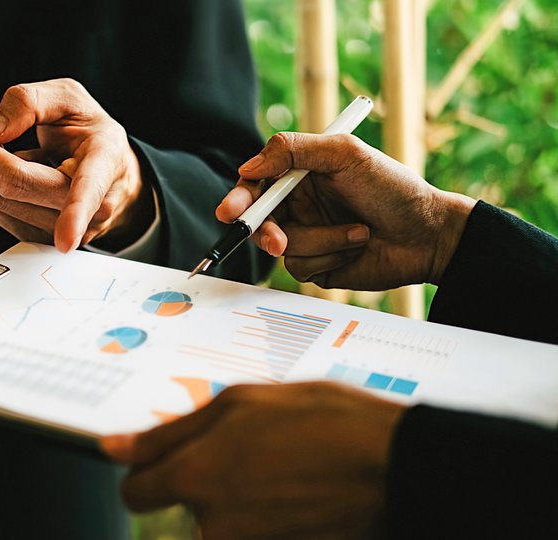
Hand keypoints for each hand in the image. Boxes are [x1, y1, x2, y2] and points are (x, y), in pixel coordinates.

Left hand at [0, 78, 152, 252]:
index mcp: (104, 160)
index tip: (66, 240)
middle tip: (1, 140)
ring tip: (31, 164)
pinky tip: (29, 184)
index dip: (74, 216)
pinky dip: (2, 193)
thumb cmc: (88, 131)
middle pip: (18, 186)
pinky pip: (0, 215)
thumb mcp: (66, 97)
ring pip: (2, 202)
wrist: (111, 167)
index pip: (86, 191)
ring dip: (0, 175)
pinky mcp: (50, 241)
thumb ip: (26, 101)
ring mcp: (75, 230)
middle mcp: (95, 204)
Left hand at [102, 382, 404, 539]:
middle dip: (202, 485)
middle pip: (183, 508)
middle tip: (247, 456)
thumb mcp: (239, 403)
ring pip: (221, 522)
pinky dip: (268, 514)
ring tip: (280, 468)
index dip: (150, 473)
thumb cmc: (323, 422)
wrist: (393, 465)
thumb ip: (168, 433)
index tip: (167, 462)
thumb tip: (113, 449)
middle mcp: (212, 522)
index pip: (135, 492)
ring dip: (239, 499)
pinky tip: (294, 490)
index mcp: (194, 476)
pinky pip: (255, 531)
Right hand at [216, 133, 476, 289]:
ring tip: (359, 231)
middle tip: (277, 241)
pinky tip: (357, 246)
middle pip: (258, 221)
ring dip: (322, 240)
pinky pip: (302, 267)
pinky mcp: (317, 266)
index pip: (255, 185)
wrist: (430, 234)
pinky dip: (331, 255)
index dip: (239, 198)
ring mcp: (306, 237)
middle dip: (265, 232)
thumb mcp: (345, 155)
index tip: (231, 212)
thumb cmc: (393, 188)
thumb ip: (294, 150)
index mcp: (298, 176)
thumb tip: (249, 166)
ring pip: (283, 248)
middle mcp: (297, 206)